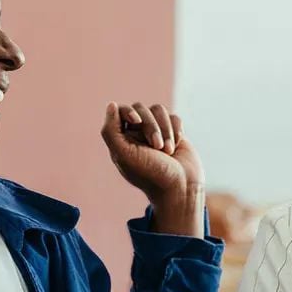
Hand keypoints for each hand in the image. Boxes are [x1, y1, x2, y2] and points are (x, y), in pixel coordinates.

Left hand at [101, 102, 205, 235]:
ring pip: (159, 110)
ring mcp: (157, 132)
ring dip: (165, 129)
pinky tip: (176, 146)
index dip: (128, 112)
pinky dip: (176, 130)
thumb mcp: (124, 155)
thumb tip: (111, 104)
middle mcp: (138, 134)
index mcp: (122, 139)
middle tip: (157, 148)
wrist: (180, 187)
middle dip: (151, 126)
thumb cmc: (150, 174)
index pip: (121, 111)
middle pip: (142, 109)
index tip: (135, 121)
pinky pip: (174, 117)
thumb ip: (110, 131)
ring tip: (168, 150)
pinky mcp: (174, 133)